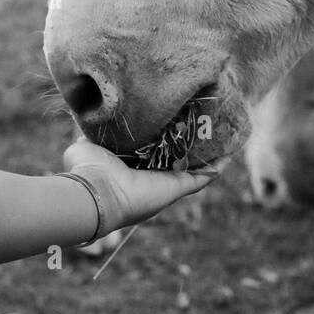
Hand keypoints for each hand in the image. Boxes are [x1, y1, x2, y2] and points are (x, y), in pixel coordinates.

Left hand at [62, 138, 224, 234]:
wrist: (96, 192)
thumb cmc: (87, 172)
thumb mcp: (85, 146)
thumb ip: (90, 134)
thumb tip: (90, 120)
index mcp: (130, 170)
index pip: (149, 153)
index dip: (160, 139)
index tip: (169, 122)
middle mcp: (150, 178)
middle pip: (174, 159)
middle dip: (186, 144)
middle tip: (199, 122)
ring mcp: (166, 184)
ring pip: (192, 168)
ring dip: (206, 153)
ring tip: (219, 133)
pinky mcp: (177, 187)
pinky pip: (202, 177)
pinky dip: (217, 166)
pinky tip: (228, 152)